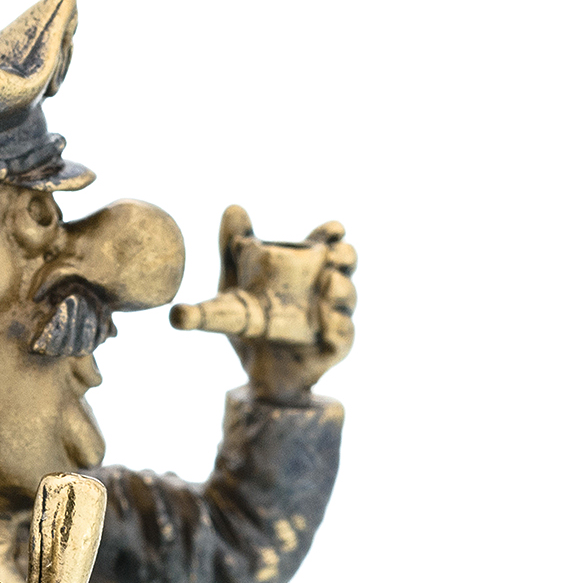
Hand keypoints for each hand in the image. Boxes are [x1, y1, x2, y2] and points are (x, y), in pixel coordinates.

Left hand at [171, 205, 356, 402]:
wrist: (256, 374)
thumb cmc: (252, 326)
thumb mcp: (234, 288)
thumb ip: (232, 251)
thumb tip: (234, 208)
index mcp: (308, 268)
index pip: (330, 241)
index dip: (333, 232)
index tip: (330, 231)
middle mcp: (327, 289)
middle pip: (348, 262)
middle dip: (344, 255)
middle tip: (329, 257)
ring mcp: (334, 317)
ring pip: (349, 295)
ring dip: (342, 288)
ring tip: (327, 283)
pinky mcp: (335, 346)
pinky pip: (344, 334)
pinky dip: (338, 325)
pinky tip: (327, 321)